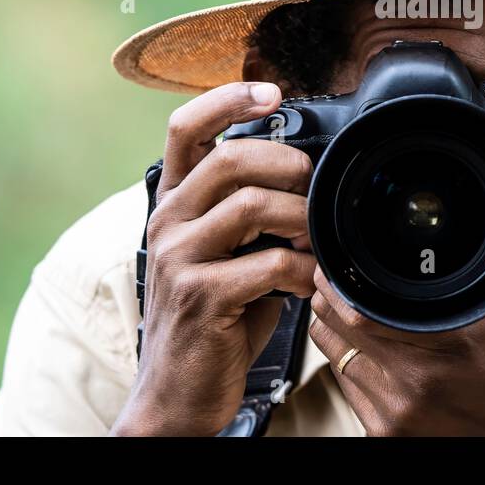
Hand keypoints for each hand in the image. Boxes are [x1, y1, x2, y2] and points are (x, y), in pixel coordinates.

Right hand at [111, 82, 316, 435]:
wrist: (177, 393)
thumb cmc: (213, 319)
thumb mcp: (224, 253)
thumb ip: (249, 212)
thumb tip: (307, 176)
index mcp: (172, 203)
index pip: (185, 127)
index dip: (227, 98)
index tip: (271, 91)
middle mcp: (167, 222)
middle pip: (231, 158)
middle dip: (288, 166)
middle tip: (314, 190)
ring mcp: (178, 258)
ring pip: (255, 205)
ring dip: (303, 221)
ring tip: (317, 244)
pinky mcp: (200, 297)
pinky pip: (271, 264)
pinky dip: (305, 273)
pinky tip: (311, 285)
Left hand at [308, 147, 484, 435]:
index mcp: (444, 341)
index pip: (353, 302)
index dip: (339, 273)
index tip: (342, 254)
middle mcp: (412, 382)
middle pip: (333, 323)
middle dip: (334, 291)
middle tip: (347, 271)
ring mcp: (396, 412)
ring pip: (332, 355)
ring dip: (339, 325)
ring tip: (362, 304)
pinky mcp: (387, 432)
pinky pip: (344, 385)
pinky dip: (352, 360)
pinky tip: (378, 345)